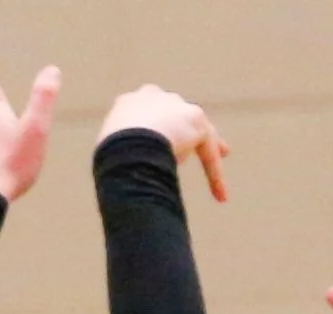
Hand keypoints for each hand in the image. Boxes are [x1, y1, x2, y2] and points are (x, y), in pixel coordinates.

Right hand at [98, 84, 230, 202]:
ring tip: (220, 169)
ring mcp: (175, 106)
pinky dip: (215, 174)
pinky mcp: (196, 120)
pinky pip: (208, 151)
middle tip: (194, 145)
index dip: (154, 127)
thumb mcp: (112, 157)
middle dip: (185, 129)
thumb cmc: (112, 158)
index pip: (146, 112)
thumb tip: (125, 185)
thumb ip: (122, 161)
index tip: (160, 139)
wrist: (127, 144)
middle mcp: (153, 97)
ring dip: (209, 150)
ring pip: (196, 131)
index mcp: (129, 104)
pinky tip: (221, 196)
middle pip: (176, 114)